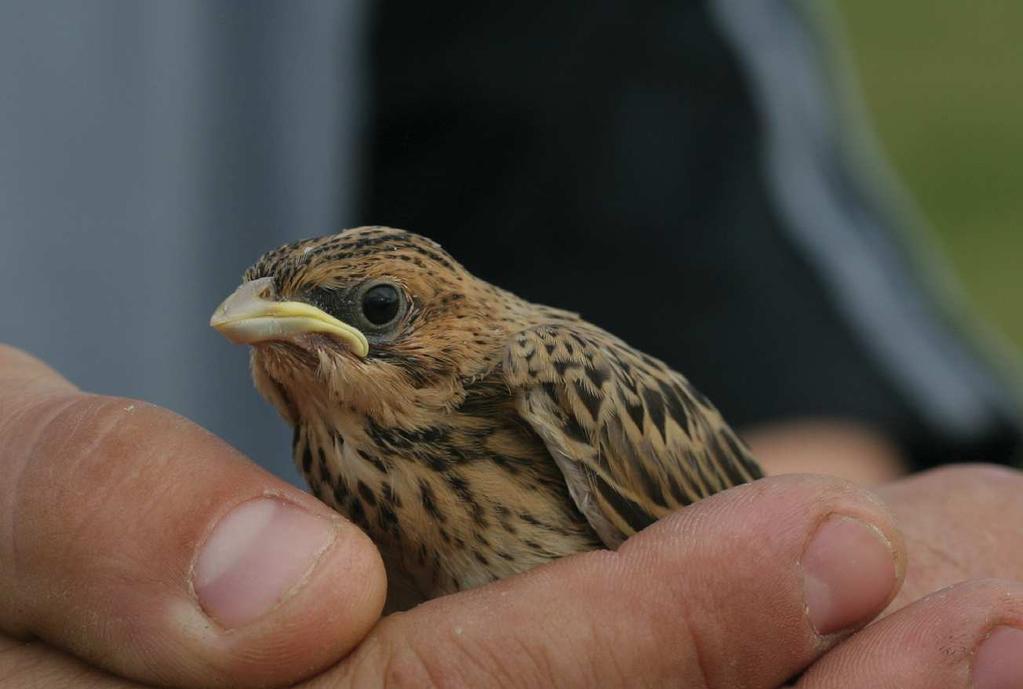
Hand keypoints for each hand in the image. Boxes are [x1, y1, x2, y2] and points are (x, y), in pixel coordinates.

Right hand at [0, 343, 913, 687]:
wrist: (6, 566)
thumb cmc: (1, 521)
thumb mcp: (3, 483)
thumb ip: (96, 525)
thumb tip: (283, 606)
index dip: (634, 648)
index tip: (817, 535)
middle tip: (995, 625)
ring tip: (976, 643)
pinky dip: (708, 681)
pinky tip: (835, 644)